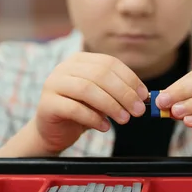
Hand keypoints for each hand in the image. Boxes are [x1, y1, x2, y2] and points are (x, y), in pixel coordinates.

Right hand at [33, 52, 147, 153]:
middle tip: (138, 110)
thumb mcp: (102, 98)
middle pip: (100, 75)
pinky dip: (93, 118)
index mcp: (80, 60)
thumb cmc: (81, 111)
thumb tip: (143, 96)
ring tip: (124, 119)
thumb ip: (117, 92)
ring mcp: (53, 84)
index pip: (109, 63)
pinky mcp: (47, 104)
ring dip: (111, 105)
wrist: (53, 131)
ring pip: (87, 89)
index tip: (144, 95)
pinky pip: (74, 108)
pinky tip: (105, 127)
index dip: (129, 78)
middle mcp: (65, 67)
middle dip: (123, 93)